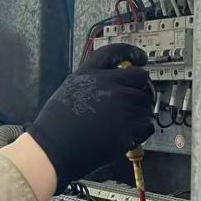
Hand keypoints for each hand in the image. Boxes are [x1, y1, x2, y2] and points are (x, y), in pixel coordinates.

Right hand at [26, 43, 154, 191]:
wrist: (53, 149)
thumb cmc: (55, 124)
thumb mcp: (69, 89)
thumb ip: (93, 81)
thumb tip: (113, 82)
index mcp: (90, 73)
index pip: (116, 52)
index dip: (132, 52)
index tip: (139, 57)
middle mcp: (109, 85)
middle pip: (140, 77)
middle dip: (141, 86)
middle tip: (136, 96)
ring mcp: (120, 107)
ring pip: (146, 102)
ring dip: (141, 110)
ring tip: (125, 120)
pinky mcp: (127, 129)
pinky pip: (147, 124)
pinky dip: (142, 128)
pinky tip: (129, 131)